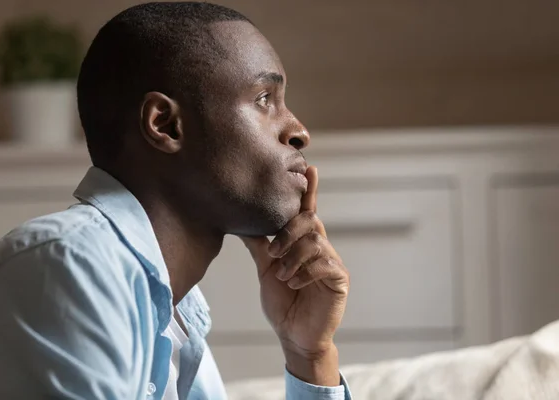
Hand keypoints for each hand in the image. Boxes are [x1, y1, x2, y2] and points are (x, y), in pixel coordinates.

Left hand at [239, 166, 349, 385]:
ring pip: (316, 241)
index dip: (309, 190)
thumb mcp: (266, 269)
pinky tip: (294, 283)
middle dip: (288, 232)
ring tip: (282, 276)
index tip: (309, 167)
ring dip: (293, 257)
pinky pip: (325, 264)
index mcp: (303, 243)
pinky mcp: (339, 279)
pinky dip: (305, 272)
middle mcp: (320, 248)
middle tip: (273, 252)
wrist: (294, 336)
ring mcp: (331, 263)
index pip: (306, 211)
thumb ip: (259, 245)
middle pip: (310, 220)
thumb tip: (241, 221)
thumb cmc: (282, 302)